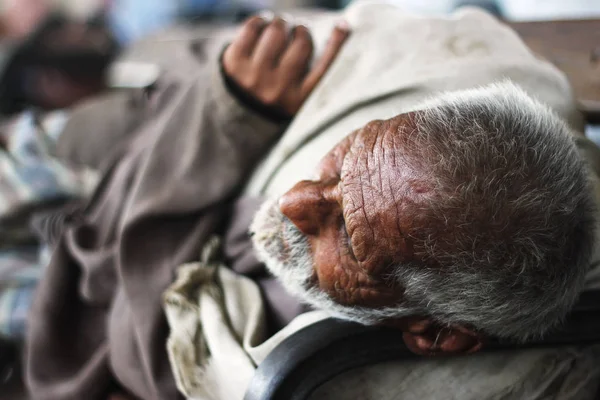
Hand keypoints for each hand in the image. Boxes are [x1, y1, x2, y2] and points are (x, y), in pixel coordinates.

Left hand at [222, 15, 349, 116]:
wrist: (237, 111)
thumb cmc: (277, 94)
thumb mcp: (299, 94)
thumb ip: (316, 69)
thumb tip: (344, 27)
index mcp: (299, 101)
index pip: (324, 67)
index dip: (336, 42)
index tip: (343, 25)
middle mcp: (278, 91)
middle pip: (302, 42)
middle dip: (301, 29)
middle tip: (297, 29)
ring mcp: (254, 78)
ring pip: (277, 31)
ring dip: (281, 23)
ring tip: (280, 26)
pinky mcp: (234, 64)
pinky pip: (253, 27)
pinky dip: (260, 21)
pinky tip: (263, 24)